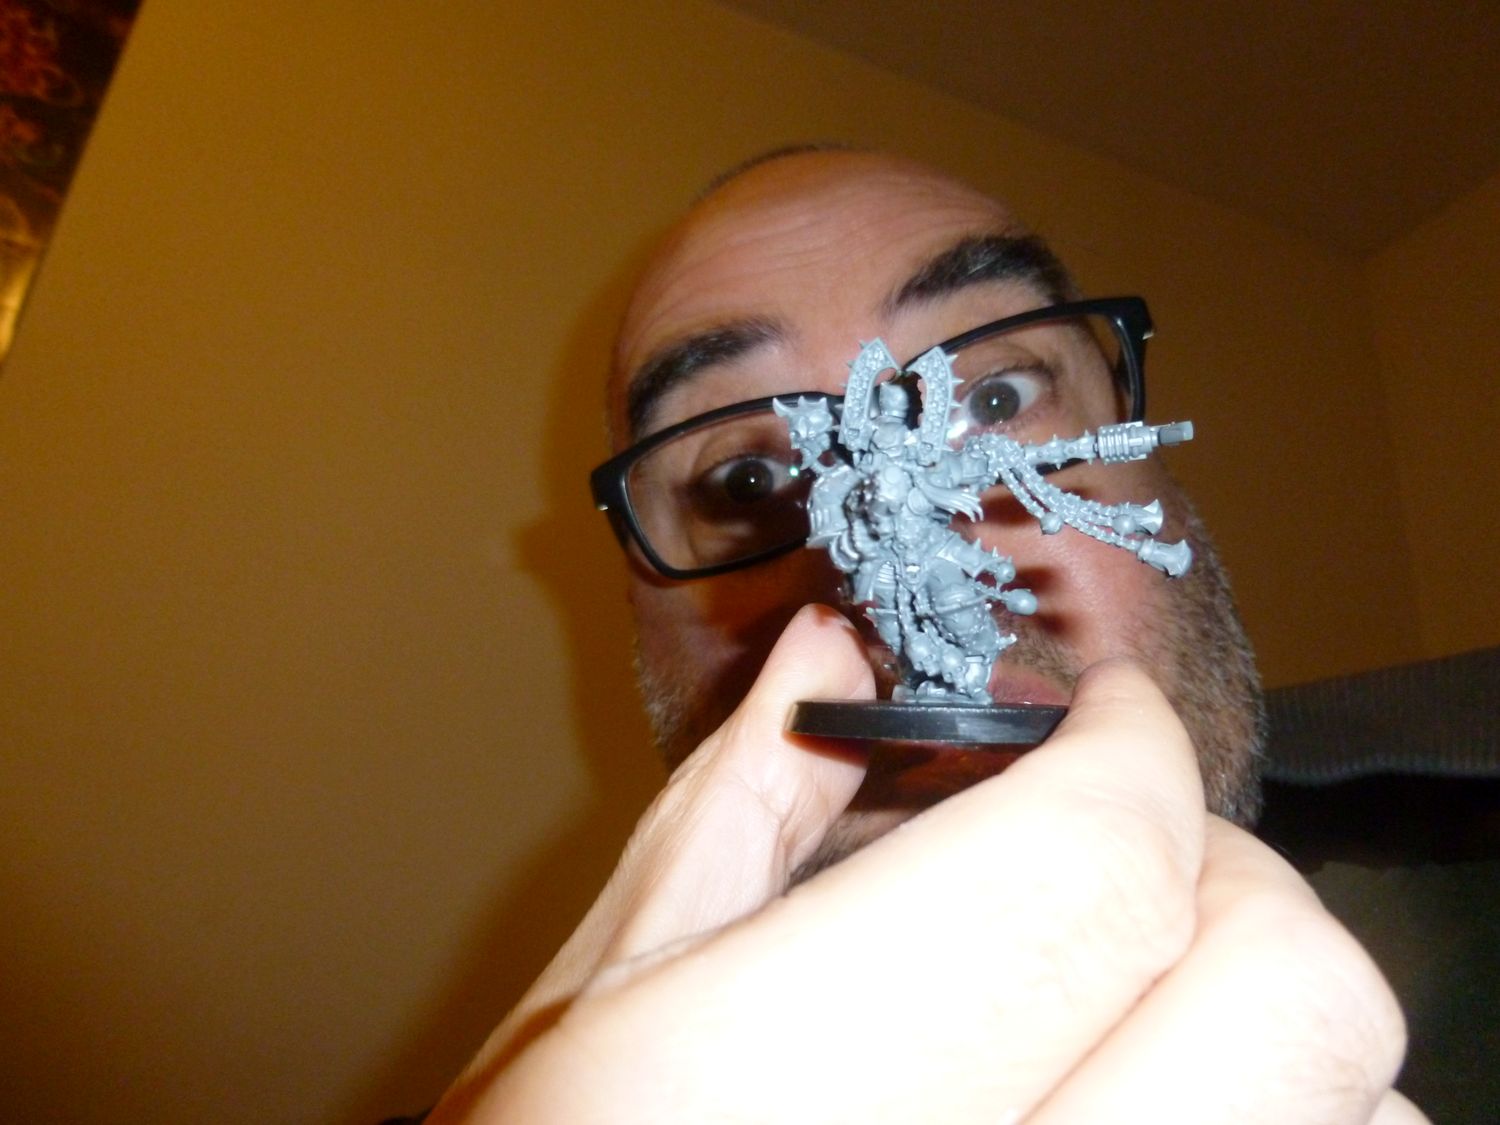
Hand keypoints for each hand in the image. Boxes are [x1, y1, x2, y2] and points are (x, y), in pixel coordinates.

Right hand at [430, 605, 1422, 1122]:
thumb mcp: (591, 1004)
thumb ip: (737, 812)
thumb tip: (826, 655)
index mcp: (795, 1090)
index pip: (1089, 865)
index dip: (1129, 748)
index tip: (1108, 714)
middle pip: (1285, 994)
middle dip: (1226, 873)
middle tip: (1129, 842)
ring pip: (1343, 1113)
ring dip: (1265, 1018)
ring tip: (1136, 989)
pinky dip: (1272, 1113)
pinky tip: (1132, 1094)